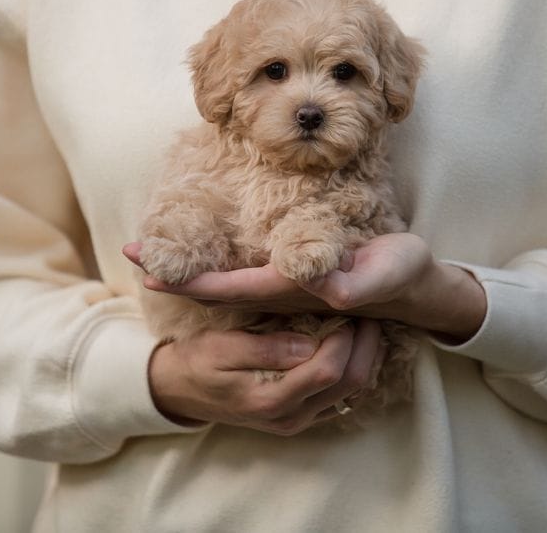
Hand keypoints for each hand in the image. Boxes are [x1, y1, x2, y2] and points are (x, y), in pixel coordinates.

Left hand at [124, 233, 486, 341]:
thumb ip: (357, 283)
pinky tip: (200, 255)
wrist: (416, 288)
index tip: (150, 268)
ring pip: (226, 282)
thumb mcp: (386, 273)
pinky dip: (214, 265)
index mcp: (295, 290)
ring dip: (189, 268)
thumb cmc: (401, 276)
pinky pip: (243, 274)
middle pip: (216, 288)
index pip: (230, 289)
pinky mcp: (295, 275)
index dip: (189, 280)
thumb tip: (325, 288)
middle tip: (130, 254)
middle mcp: (282, 292)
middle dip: (175, 273)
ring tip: (153, 253)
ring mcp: (286, 286)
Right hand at [148, 320, 384, 434]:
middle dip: (365, 347)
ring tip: (366, 325)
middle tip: (369, 313)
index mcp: (270, 399)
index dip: (344, 339)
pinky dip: (353, 370)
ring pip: (353, 393)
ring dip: (365, 358)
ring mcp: (299, 421)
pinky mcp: (303, 417)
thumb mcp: (221, 347)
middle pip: (350, 385)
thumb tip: (308, 344)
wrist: (181, 391)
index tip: (347, 309)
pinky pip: (342, 397)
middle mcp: (291, 417)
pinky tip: (352, 345)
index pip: (326, 370)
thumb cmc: (198, 361)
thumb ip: (265, 348)